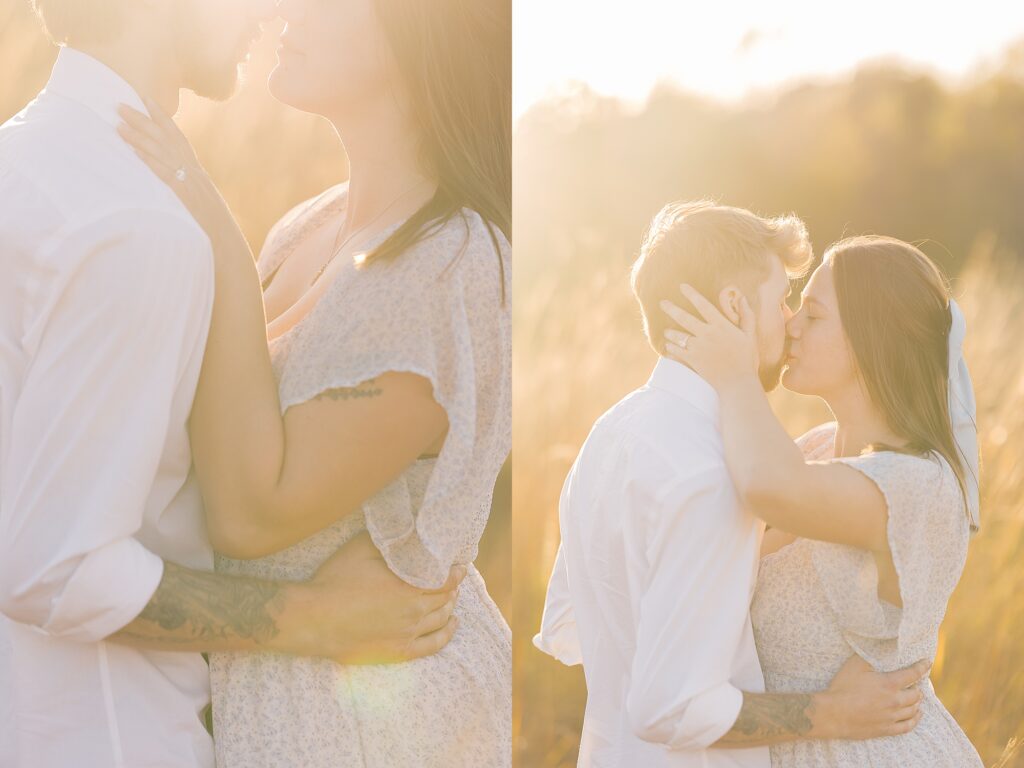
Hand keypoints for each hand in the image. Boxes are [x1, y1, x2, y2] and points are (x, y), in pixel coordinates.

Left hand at [116, 99, 234, 242]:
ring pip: (162, 153)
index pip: (178, 138)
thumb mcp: (200, 205)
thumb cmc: (212, 231)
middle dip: (143, 120)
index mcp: (198, 174)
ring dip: (139, 136)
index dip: (162, 117)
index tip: (146, 98)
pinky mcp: (185, 196)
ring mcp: (190, 183)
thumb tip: (171, 184)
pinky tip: (133, 150)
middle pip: (166, 139)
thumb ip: (186, 190)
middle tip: (119, 104)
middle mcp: (195, 173)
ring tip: (118, 124)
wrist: (227, 247)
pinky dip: (148, 159)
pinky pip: (164, 173)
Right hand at [287, 532, 465, 664]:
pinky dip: (446, 634)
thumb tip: (405, 532)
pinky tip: (452, 625)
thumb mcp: (360, 549)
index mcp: (407, 586)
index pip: (445, 579)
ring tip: (450, 598)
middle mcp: (413, 612)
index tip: (459, 564)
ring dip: (450, 607)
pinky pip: (433, 645)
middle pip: (445, 599)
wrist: (312, 619)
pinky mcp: (397, 652)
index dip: (455, 571)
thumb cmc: (334, 581)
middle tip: (453, 579)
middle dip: (452, 587)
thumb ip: (387, 541)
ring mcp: (406, 634)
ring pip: (441, 620)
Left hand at [659, 284, 759, 389]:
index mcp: (721, 326)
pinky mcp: (692, 360)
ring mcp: (698, 347)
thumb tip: (743, 298)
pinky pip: (676, 351)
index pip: (703, 305)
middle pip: (684, 318)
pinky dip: (671, 348)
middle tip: (662, 303)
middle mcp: (707, 334)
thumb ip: (747, 316)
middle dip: (671, 309)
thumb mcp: (750, 336)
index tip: (682, 286)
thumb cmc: (746, 359)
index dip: (692, 295)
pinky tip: (668, 347)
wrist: (738, 382)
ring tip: (666, 331)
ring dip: (670, 332)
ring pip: (678, 335)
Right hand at [817, 654, 929, 739]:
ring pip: (913, 710)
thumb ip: (870, 655)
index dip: (922, 667)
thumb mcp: (855, 665)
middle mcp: (895, 701)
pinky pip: (908, 726)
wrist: (833, 713)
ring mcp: (891, 717)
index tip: (927, 663)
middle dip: (918, 687)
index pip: (913, 674)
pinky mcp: (886, 729)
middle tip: (917, 683)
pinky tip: (916, 715)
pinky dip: (915, 719)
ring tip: (916, 697)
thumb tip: (879, 646)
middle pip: (916, 694)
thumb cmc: (842, 687)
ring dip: (917, 702)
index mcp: (889, 683)